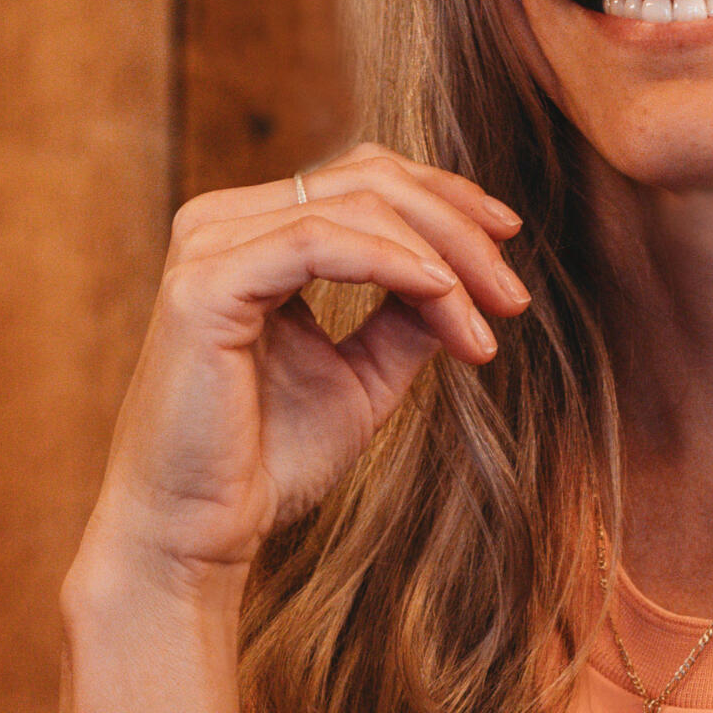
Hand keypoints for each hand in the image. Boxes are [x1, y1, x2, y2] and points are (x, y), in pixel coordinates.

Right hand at [78, 145, 531, 589]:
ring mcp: (207, 247)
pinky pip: (320, 242)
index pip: (363, 179)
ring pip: (355, 204)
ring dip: (442, 258)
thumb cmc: (269, 462)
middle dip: (458, 229)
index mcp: (251, 234)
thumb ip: (408, 317)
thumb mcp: (364, 376)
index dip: (446, 200)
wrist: (199, 534)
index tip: (512, 244)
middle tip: (512, 296)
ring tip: (488, 320)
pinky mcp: (205, 286)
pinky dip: (396, 265)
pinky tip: (443, 299)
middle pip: (368, 179)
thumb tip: (470, 276)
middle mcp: (221, 224)